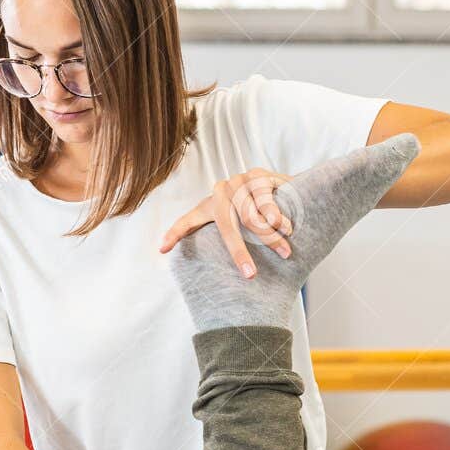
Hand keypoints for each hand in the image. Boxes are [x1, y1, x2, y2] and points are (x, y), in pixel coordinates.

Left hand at [159, 169, 293, 275]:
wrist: (277, 185)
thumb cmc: (250, 211)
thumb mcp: (228, 222)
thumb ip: (213, 237)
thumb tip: (174, 256)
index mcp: (208, 206)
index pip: (188, 221)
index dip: (174, 234)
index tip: (162, 250)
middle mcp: (220, 191)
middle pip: (228, 227)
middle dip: (240, 253)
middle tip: (251, 275)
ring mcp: (238, 181)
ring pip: (251, 216)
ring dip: (270, 237)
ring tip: (285, 252)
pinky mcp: (258, 173)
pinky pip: (267, 200)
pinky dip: (278, 218)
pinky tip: (287, 228)